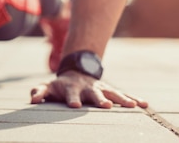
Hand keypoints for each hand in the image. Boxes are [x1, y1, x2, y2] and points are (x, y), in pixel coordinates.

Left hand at [30, 71, 147, 108]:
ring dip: (122, 99)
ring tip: (132, 106)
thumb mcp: (47, 87)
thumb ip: (39, 92)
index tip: (74, 106)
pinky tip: (145, 104)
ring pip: (112, 93)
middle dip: (100, 99)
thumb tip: (33, 100)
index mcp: (71, 88)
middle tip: (106, 106)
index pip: (71, 94)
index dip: (72, 99)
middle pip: (94, 94)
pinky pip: (124, 95)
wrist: (75, 73)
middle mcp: (88, 88)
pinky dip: (134, 99)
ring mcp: (100, 89)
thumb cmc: (59, 86)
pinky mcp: (110, 91)